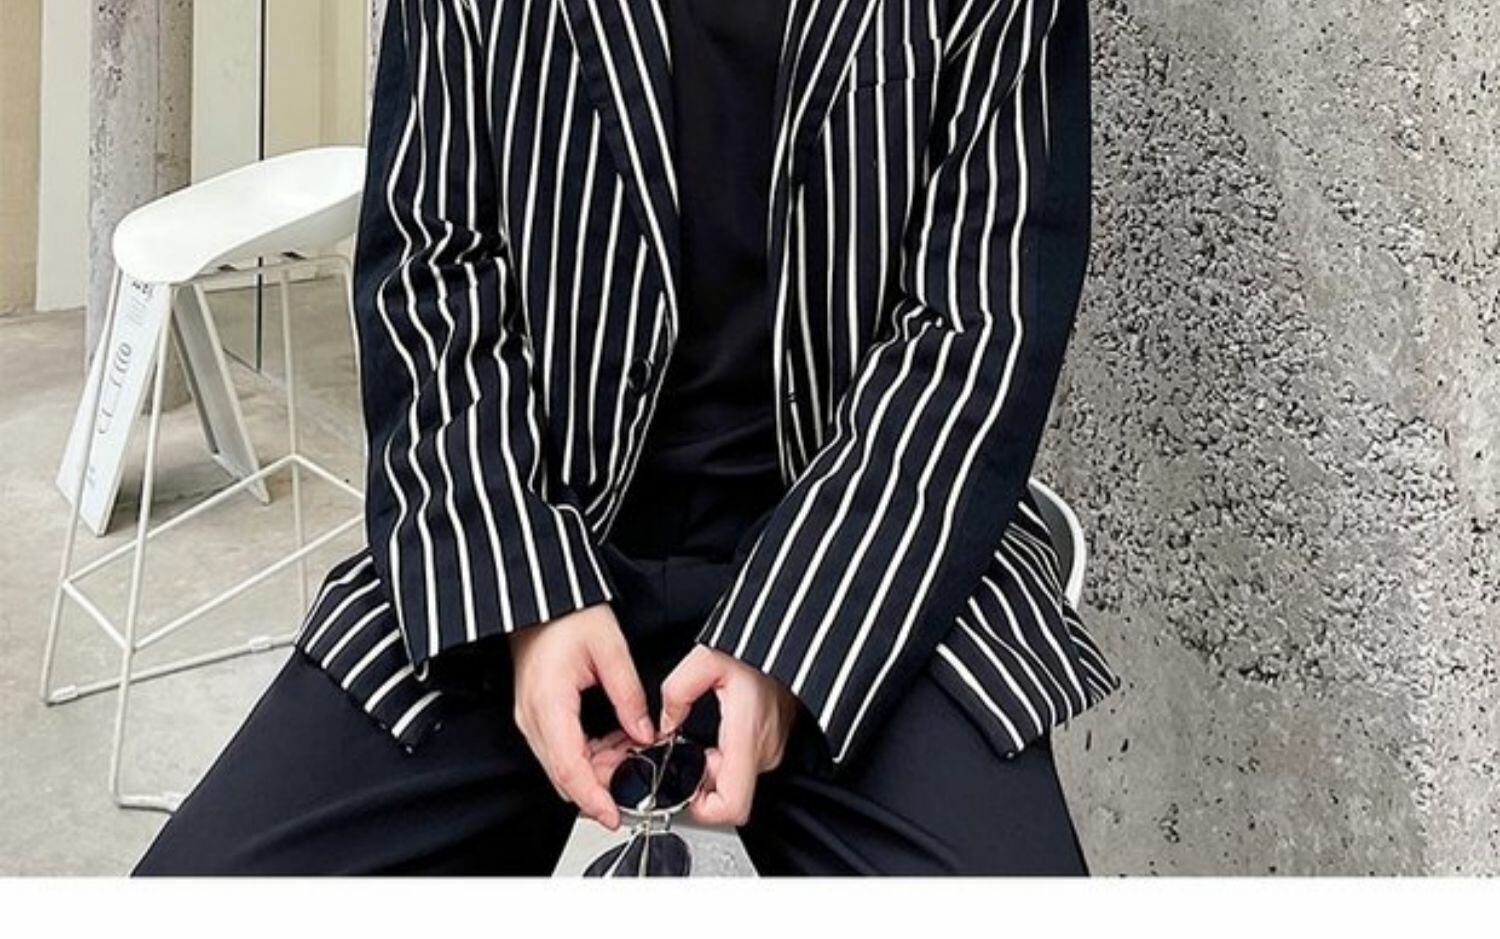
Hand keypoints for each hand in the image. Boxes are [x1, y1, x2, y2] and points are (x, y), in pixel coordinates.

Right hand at [509, 603, 654, 828]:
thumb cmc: (569, 614)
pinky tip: (615, 743)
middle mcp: (534, 717)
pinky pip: (561, 749)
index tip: (614, 815)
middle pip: (564, 775)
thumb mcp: (610, 649)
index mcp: (550, 703)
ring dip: (597, 772)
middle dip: (602, 788)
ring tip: (633, 757)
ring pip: (563, 766)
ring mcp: (532, 718)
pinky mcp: (537, 715)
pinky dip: (588, 756)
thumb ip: (629, 696)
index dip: (593, 799)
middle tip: (639, 781)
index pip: (570, 768)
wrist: (540, 599)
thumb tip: (644, 733)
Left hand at [659, 645, 799, 826]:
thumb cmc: (759, 653)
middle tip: (693, 752)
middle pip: (730, 797)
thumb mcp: (707, 660)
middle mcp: (763, 751)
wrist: (792, 648)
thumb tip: (666, 721)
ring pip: (735, 782)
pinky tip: (721, 734)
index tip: (688, 786)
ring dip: (714, 768)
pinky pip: (743, 766)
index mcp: (747, 737)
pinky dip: (726, 757)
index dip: (705, 809)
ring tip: (707, 739)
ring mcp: (771, 752)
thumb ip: (678, 691)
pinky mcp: (772, 746)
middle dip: (703, 781)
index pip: (733, 806)